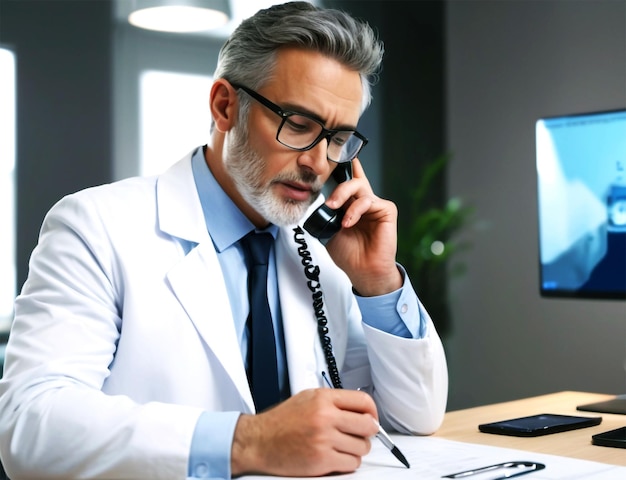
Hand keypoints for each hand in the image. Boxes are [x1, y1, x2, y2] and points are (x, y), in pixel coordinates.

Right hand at [231, 388, 378, 476]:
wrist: (258, 441)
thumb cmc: (281, 421)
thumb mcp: (307, 398)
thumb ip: (333, 400)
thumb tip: (359, 408)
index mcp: (323, 398)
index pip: (364, 402)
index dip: (373, 412)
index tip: (371, 418)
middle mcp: (325, 417)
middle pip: (368, 426)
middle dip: (368, 432)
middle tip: (360, 434)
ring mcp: (324, 439)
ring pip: (362, 447)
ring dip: (356, 449)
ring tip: (343, 446)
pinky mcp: (321, 460)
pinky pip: (351, 464)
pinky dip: (347, 463)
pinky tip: (336, 457)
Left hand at [324, 158, 402, 295]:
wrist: (363, 271)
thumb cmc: (348, 254)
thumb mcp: (330, 231)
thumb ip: (327, 214)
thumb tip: (319, 201)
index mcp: (351, 205)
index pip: (347, 181)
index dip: (342, 166)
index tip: (333, 152)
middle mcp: (364, 202)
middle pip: (351, 180)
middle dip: (338, 187)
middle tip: (328, 202)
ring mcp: (376, 205)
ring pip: (359, 187)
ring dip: (343, 196)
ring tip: (334, 209)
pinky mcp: (386, 210)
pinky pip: (369, 201)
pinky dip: (355, 210)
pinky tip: (349, 222)